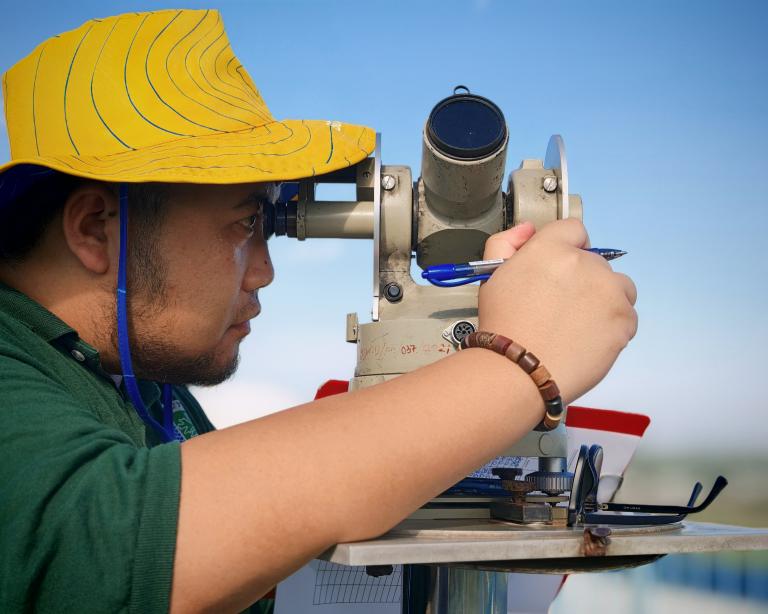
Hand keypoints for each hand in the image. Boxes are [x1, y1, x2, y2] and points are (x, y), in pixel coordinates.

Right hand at [478, 219, 636, 402]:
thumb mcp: (491, 275)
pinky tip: (589, 341)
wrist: (519, 371)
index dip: (567, 249)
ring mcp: (609, 291)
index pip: (574, 229)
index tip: (558, 272)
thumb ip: (507, 242)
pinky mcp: (625, 319)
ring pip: (618, 287)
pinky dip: (612, 327)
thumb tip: (530, 229)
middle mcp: (585, 262)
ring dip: (604, 300)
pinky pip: (626, 316)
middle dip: (582, 281)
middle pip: (596, 263)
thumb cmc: (502, 324)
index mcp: (551, 247)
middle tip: (561, 310)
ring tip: (579, 327)